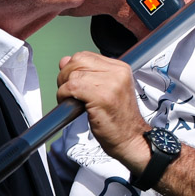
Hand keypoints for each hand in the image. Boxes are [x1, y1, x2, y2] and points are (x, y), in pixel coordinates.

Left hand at [57, 51, 150, 169]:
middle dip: (65, 75)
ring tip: (70, 100)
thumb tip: (64, 61)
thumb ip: (87, 74)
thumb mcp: (105, 90)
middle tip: (67, 91)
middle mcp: (118, 72)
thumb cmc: (118, 119)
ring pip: (73, 74)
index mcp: (120, 68)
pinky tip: (70, 104)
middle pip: (78, 60)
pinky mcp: (101, 96)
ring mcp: (111, 84)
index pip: (87, 56)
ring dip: (64, 88)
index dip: (73, 67)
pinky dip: (64, 95)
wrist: (131, 139)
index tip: (71, 81)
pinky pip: (72, 87)